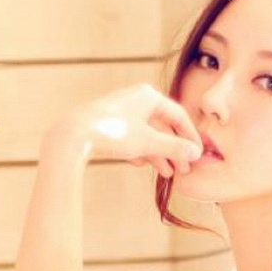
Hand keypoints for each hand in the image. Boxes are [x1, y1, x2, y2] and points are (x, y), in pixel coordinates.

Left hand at [50, 84, 202, 178]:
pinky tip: (142, 164)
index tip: (197, 154)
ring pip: (147, 133)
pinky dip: (140, 150)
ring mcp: (121, 111)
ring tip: (167, 173)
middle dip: (174, 149)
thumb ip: (174, 147)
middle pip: (163, 126)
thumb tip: (197, 152)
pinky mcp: (109, 123)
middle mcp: (136, 99)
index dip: (190, 137)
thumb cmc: (113, 133)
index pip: (178, 116)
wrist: (74, 135)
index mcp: (149, 97)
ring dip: (159, 153)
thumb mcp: (148, 142)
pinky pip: (131, 136)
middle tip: (184, 168)